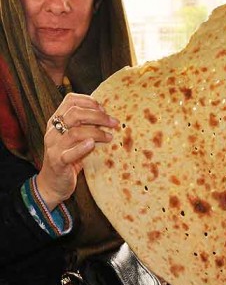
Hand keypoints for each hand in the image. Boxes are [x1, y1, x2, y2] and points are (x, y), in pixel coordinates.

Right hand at [36, 93, 117, 209]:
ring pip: (75, 132)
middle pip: (75, 114)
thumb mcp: (75, 139)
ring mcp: (54, 147)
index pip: (70, 100)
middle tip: (113, 122)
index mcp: (56, 121)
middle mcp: (53, 131)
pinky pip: (69, 153)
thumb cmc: (69, 158)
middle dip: (97, 116)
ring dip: (96, 132)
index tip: (104, 109)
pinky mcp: (57, 162)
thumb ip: (86, 126)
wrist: (53, 184)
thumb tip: (109, 117)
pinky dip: (82, 148)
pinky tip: (93, 144)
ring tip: (109, 137)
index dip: (89, 101)